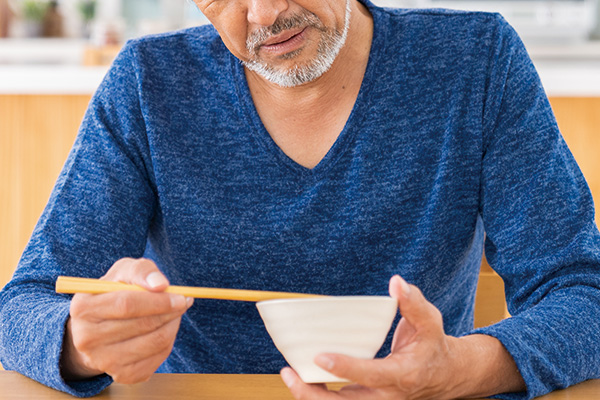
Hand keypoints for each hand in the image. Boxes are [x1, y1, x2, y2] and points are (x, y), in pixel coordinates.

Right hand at [60, 258, 192, 383]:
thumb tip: (161, 284)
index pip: (126, 305)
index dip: (158, 301)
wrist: (99, 327)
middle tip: (184, 302)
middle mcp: (87, 339)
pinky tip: (164, 328)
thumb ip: (142, 271)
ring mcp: (103, 361)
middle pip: (142, 325)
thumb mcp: (123, 273)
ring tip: (174, 313)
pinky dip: (169, 341)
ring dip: (172, 325)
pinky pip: (158, 358)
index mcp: (83, 308)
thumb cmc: (114, 293)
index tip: (179, 296)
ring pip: (154, 342)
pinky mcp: (122, 375)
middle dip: (170, 312)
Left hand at [280, 275, 524, 399]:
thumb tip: (397, 283)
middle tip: (290, 373)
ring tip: (289, 375)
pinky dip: (317, 393)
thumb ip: (414, 303)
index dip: (346, 368)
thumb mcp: (431, 322)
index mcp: (403, 374)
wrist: (443, 375)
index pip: (371, 375)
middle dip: (314, 395)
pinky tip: (300, 377)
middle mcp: (387, 395)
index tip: (320, 357)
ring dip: (310, 396)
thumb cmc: (433, 345)